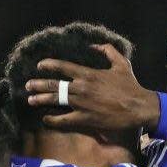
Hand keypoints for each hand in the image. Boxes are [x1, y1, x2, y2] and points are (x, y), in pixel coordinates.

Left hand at [25, 44, 160, 130]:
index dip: (49, 65)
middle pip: (53, 85)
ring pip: (55, 101)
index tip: (40, 66)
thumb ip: (107, 51)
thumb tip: (94, 46)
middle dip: (38, 84)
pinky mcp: (85, 119)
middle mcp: (81, 88)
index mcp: (88, 74)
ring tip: (30, 100)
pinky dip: (53, 120)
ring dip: (40, 100)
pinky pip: (64, 119)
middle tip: (28, 85)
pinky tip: (46, 119)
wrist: (138, 107)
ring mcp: (81, 104)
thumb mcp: (121, 63)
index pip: (62, 67)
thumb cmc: (130, 86)